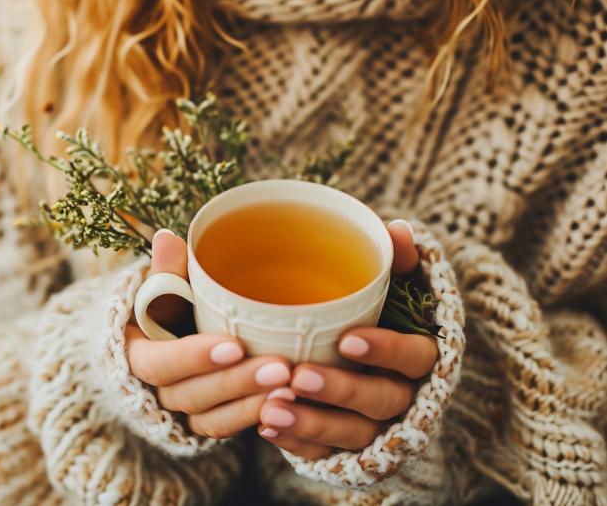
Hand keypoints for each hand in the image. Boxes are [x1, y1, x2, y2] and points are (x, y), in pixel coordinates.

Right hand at [126, 229, 291, 438]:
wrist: (163, 342)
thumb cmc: (167, 308)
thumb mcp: (163, 287)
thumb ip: (167, 269)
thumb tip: (167, 238)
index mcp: (136, 355)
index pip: (159, 364)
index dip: (194, 358)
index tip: (234, 345)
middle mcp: (155, 391)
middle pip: (192, 394)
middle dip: (237, 382)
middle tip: (280, 367)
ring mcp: (180, 413)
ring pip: (212, 417)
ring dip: (251, 403)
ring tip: (290, 386)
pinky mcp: (205, 423)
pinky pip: (226, 429)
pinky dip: (254, 417)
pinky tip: (286, 404)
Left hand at [257, 219, 438, 458]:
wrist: (367, 364)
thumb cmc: (376, 314)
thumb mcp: (390, 286)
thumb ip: (393, 261)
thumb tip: (396, 230)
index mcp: (418, 356)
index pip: (416, 357)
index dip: (387, 350)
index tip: (349, 338)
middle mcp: (402, 396)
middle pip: (381, 401)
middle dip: (339, 391)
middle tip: (297, 376)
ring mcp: (376, 427)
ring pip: (352, 433)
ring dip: (311, 423)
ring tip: (271, 409)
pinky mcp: (348, 448)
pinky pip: (326, 453)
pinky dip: (297, 443)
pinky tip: (266, 427)